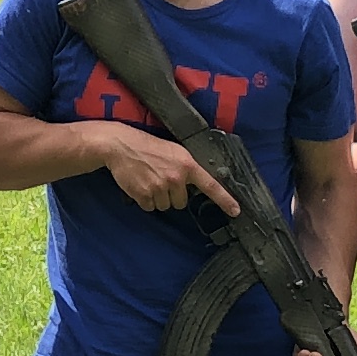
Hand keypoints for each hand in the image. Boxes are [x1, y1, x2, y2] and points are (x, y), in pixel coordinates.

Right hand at [101, 123, 235, 215]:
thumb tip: (195, 185)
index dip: (224, 199)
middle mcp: (176, 177)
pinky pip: (150, 207)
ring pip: (165, 206)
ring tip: (149, 179)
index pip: (210, 185)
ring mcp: (160, 187)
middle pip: (181, 202)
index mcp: (187, 164)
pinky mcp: (144, 195)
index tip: (235, 210)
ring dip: (157, 197)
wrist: (121, 145)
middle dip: (172, 194)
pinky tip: (140, 184)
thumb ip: (186, 168)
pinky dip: (145, 199)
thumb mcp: (173, 151)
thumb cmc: (147, 147)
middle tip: (160, 178)